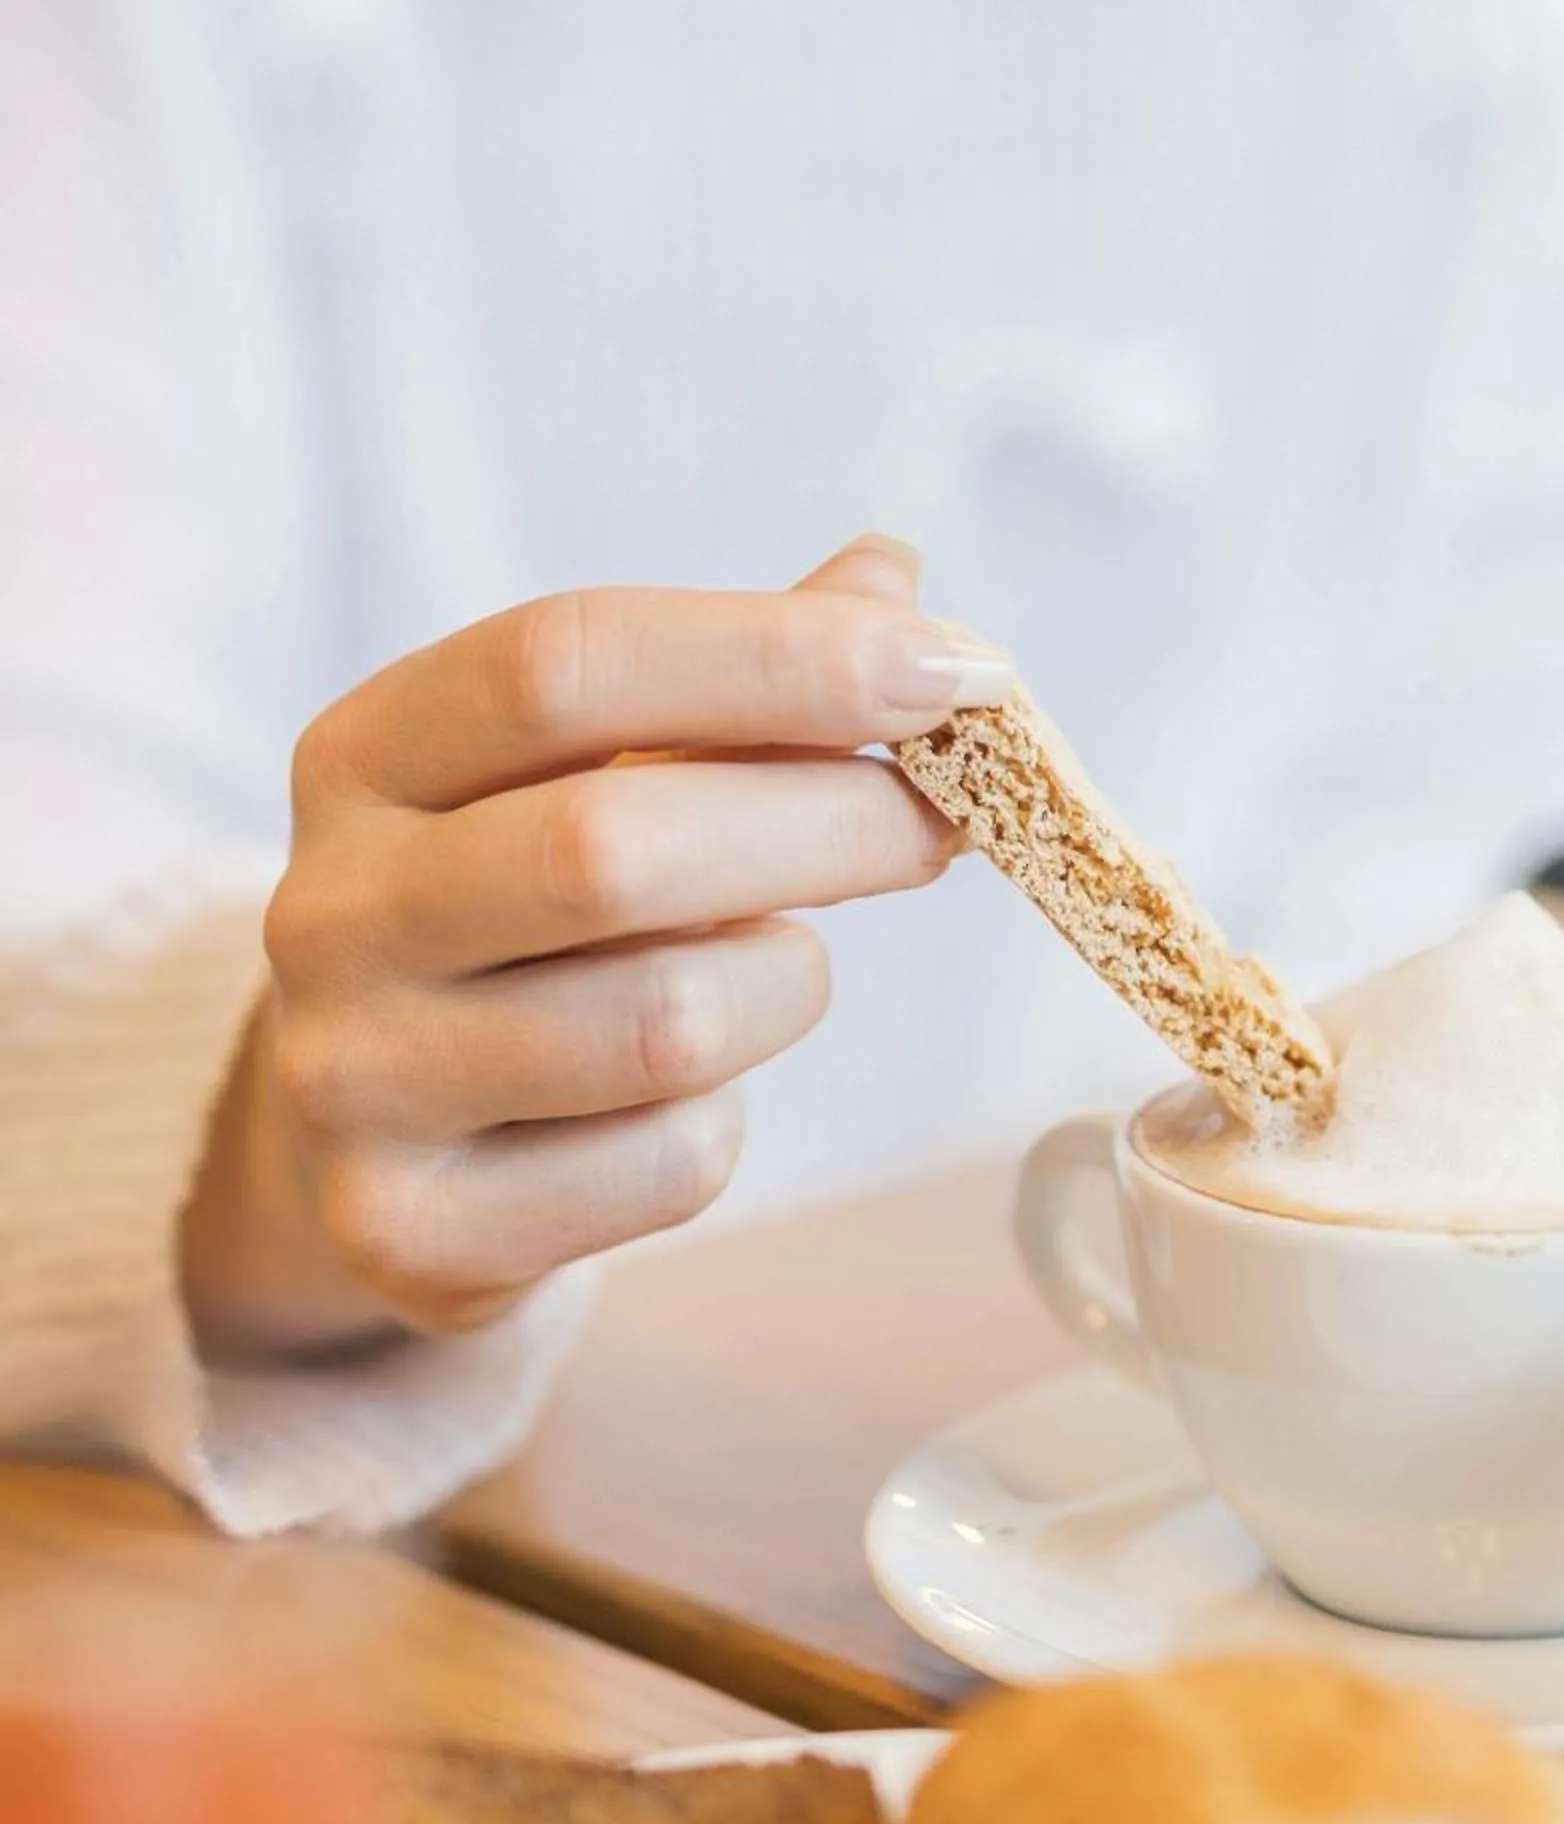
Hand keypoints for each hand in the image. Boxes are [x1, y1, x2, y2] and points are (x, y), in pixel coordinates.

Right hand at [181, 537, 1005, 1355]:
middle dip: (833, 824)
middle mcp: (331, 911)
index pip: (562, 661)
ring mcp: (356, 1082)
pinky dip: (728, 1122)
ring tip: (772, 967)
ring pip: (669, 1024)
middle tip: (947, 824)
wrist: (377, 1143)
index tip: (958, 673)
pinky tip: (688, 1097)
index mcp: (364, 756)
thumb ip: (738, 685)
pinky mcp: (417, 1231)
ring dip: (785, 986)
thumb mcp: (595, 776)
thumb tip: (896, 580)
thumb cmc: (529, 923)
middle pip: (615, 845)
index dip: (779, 657)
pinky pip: (672, 1166)